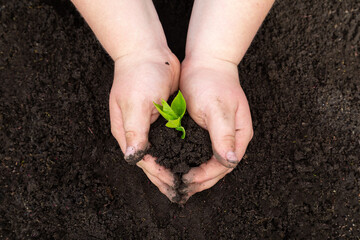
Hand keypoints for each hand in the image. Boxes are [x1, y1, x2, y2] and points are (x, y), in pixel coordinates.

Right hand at [109, 50, 180, 201]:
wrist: (148, 51)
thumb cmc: (139, 74)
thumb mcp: (136, 102)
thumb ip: (134, 130)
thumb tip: (132, 157)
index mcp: (126, 131)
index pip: (144, 160)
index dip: (159, 175)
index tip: (175, 187)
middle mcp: (137, 131)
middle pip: (152, 161)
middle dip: (166, 177)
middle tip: (182, 193)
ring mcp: (150, 125)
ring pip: (163, 152)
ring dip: (173, 166)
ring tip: (186, 182)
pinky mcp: (162, 117)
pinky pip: (171, 139)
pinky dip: (178, 151)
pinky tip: (189, 158)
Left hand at [179, 57, 252, 202]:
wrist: (204, 63)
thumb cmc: (212, 82)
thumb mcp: (217, 107)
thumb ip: (223, 134)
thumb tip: (230, 161)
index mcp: (239, 136)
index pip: (225, 165)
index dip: (206, 175)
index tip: (187, 179)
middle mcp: (231, 139)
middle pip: (217, 169)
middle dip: (199, 181)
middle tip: (180, 188)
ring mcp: (219, 136)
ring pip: (208, 163)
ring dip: (194, 175)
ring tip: (177, 183)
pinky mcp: (206, 132)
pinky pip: (199, 152)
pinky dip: (189, 161)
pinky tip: (177, 165)